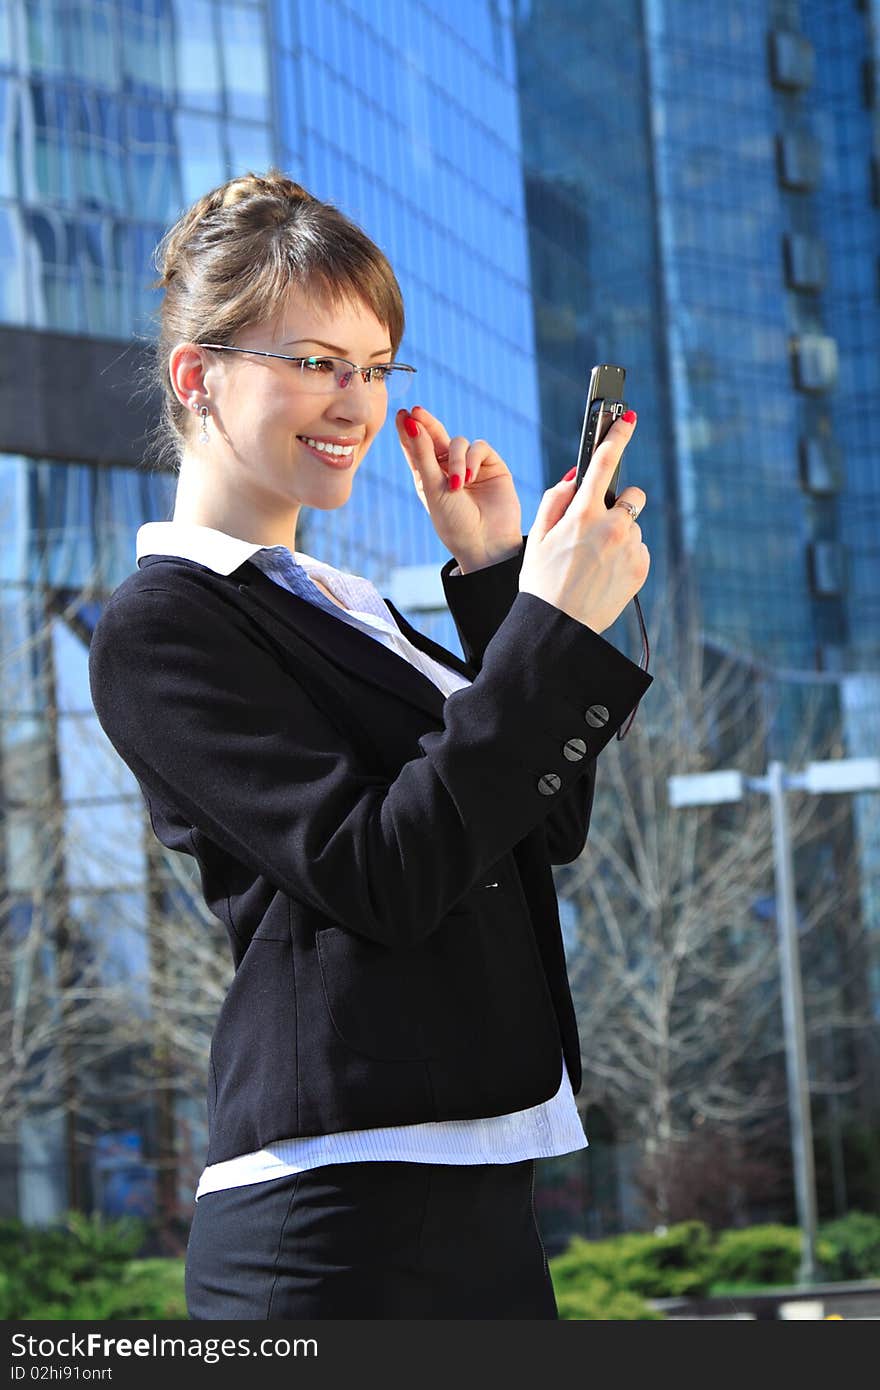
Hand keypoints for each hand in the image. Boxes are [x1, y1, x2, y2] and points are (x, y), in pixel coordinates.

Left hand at [395, 406, 521, 570]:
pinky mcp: (492, 465)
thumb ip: (423, 454)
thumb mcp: (432, 488)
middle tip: (416, 412)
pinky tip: (470, 479)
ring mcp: (470, 466)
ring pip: (458, 442)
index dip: (409, 430)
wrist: (485, 543)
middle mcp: (448, 468)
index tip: (402, 414)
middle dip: (427, 423)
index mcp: (428, 476)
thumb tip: (411, 422)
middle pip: (436, 436)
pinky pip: (479, 447)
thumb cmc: (454, 522)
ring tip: (457, 484)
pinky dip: (471, 460)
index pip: (417, 447)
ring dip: (455, 460)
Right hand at [518, 411, 648, 633]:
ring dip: (619, 534)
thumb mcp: (537, 537)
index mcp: (582, 514)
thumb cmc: (542, 582)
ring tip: (594, 562)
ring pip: (633, 525)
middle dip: (620, 503)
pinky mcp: (641, 567)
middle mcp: (612, 526)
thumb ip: (555, 501)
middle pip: (632, 495)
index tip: (629, 419)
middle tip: (598, 526)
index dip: (617, 435)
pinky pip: (639, 548)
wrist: (559, 627)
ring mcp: (630, 548)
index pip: (604, 463)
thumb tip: (574, 478)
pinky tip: (605, 573)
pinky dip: (626, 555)